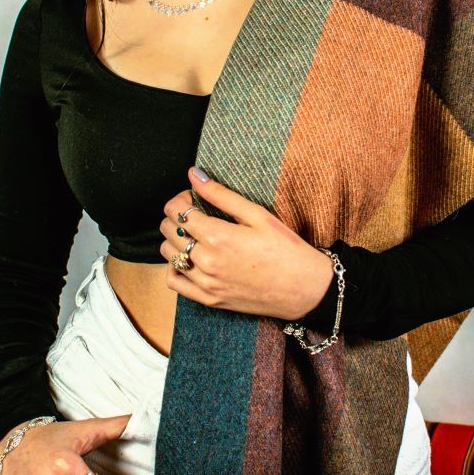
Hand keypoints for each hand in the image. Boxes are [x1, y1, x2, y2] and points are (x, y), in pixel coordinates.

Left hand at [158, 166, 335, 321]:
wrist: (305, 289)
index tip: (194, 198)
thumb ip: (222, 195)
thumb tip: (195, 175)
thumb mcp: (258, 215)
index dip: (181, 199)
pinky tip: (190, 259)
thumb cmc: (287, 249)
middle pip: (169, 231)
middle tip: (195, 213)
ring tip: (194, 235)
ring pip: (168, 255)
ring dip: (174, 240)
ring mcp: (206, 283)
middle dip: (176, 216)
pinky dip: (175, 267)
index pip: (177, 211)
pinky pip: (174, 282)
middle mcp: (206, 261)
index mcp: (218, 237)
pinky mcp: (209, 299)